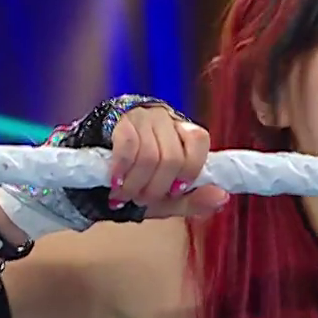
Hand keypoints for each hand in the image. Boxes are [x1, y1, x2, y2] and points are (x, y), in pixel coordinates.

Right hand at [107, 105, 229, 218]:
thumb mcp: (167, 198)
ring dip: (136, 184)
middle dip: (156, 188)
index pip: (199, 140)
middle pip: (172, 157)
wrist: (94, 169)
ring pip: (149, 156)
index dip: (189, 170)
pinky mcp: (117, 120)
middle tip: (141, 199)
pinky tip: (115, 182)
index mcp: (182, 132)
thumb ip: (194, 200)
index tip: (174, 191)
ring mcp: (141, 117)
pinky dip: (122, 170)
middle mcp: (165, 119)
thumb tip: (223, 197)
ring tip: (125, 195)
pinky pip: (126, 147)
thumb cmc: (137, 180)